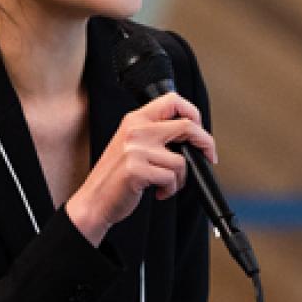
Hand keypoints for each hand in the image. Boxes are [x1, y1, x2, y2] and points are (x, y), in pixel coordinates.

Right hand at [65, 92, 215, 244]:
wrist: (94, 200)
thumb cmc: (115, 176)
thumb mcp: (131, 145)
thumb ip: (154, 134)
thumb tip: (191, 136)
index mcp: (134, 120)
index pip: (173, 101)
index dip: (194, 113)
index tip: (199, 131)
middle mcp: (135, 130)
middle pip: (187, 126)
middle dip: (205, 144)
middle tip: (208, 157)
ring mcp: (135, 150)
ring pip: (182, 160)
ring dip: (181, 178)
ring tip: (166, 184)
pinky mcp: (137, 170)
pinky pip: (171, 178)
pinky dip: (170, 189)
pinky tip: (159, 192)